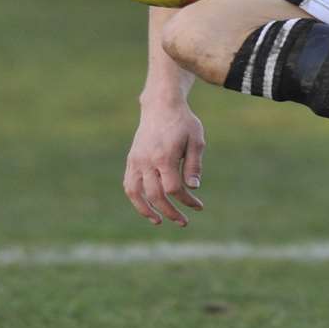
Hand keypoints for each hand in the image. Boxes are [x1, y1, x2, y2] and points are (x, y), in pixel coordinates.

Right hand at [123, 100, 205, 225]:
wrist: (161, 105)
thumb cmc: (183, 122)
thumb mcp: (196, 140)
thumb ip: (194, 165)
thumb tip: (193, 188)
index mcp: (164, 156)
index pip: (173, 189)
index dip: (186, 201)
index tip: (198, 205)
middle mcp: (147, 160)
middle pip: (155, 195)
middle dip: (170, 212)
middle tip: (184, 222)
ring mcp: (136, 160)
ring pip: (136, 193)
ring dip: (147, 211)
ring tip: (159, 221)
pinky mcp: (131, 160)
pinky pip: (129, 184)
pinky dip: (136, 199)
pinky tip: (147, 208)